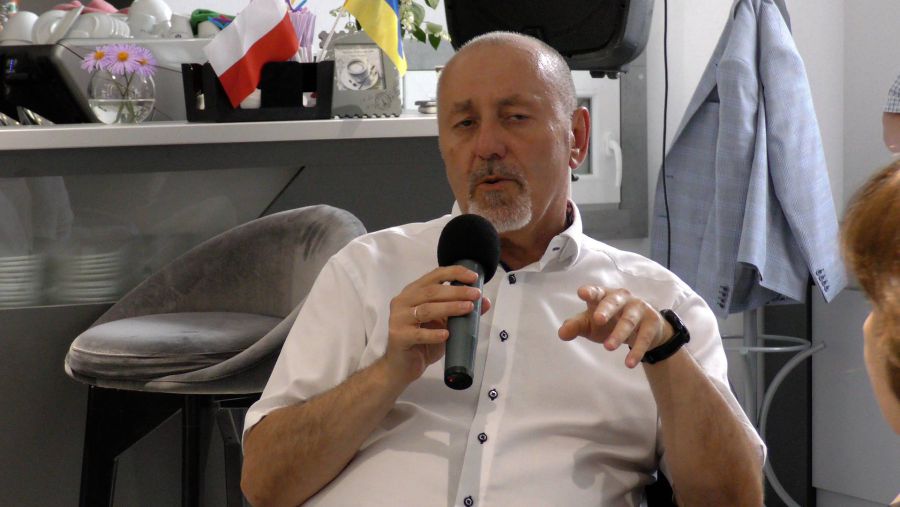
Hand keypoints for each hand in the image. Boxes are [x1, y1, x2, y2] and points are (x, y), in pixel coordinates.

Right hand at [384, 266, 491, 383]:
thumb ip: (460, 311)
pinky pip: (419, 334)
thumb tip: (485, 302)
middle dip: (456, 291)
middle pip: (431, 291)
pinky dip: (434, 334)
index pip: (434, 276)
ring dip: (449, 308)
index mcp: (413, 292)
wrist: (402, 366)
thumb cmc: (423, 342)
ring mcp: (398, 319)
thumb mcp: (445, 324)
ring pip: (426, 309)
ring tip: (467, 308)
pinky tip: (447, 334)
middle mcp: (403, 301)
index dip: (455, 273)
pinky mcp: (398, 336)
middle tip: (475, 295)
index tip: (474, 277)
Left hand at [558, 286, 673, 367]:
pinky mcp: (652, 322)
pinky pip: (644, 337)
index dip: (590, 292)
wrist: (644, 328)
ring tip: (608, 348)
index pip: (596, 292)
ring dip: (619, 334)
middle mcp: (622, 298)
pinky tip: (629, 363)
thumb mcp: (591, 324)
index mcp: (604, 296)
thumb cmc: (610, 321)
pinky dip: (637, 350)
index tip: (582, 293)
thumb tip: (561, 333)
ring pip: (629, 320)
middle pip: (613, 302)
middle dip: (606, 309)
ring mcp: (639, 309)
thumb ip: (576, 326)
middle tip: (598, 319)